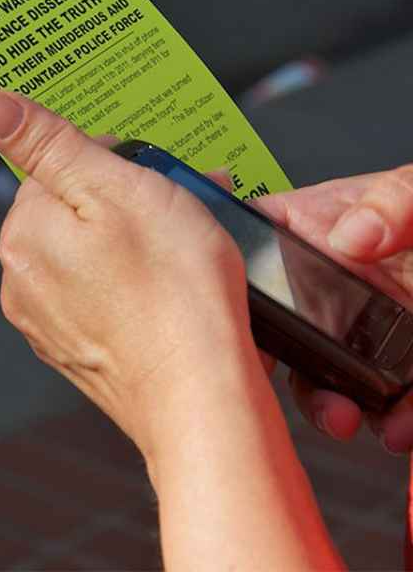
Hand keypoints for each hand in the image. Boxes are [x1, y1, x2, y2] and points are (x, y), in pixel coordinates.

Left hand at [0, 89, 260, 455]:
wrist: (200, 398)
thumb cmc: (172, 290)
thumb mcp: (114, 188)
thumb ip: (45, 143)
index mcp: (24, 235)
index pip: (51, 167)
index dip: (105, 159)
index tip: (148, 168)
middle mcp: (23, 281)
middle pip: (71, 211)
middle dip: (122, 197)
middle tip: (179, 202)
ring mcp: (49, 323)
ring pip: (88, 254)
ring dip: (131, 239)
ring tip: (186, 245)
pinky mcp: (79, 351)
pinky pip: (99, 295)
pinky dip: (129, 282)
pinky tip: (168, 288)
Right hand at [256, 167, 412, 452]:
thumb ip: (392, 199)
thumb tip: (351, 234)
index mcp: (318, 227)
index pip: (252, 252)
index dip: (229, 285)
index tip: (226, 318)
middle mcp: (330, 284)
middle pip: (280, 329)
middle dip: (277, 363)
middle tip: (281, 377)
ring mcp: (364, 327)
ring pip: (324, 375)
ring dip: (326, 404)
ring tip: (342, 413)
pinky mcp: (402, 366)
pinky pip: (389, 402)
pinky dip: (392, 421)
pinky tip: (398, 423)